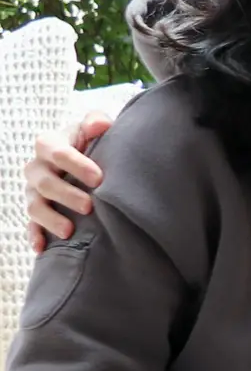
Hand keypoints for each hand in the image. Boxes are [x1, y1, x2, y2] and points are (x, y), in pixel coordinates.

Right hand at [25, 113, 112, 253]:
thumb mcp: (93, 129)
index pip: (58, 152)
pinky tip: (41, 248)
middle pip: (45, 181)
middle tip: (89, 205)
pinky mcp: (36, 212)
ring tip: (69, 231)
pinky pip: (31, 225)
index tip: (98, 178)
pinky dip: (35, 236)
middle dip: (65, 194)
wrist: (85, 161)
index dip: (76, 164)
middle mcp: (37, 168)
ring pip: (35, 205)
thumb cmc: (91, 143)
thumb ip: (95, 123)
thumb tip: (100, 125)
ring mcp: (34, 192)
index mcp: (49, 145)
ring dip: (50, 218)